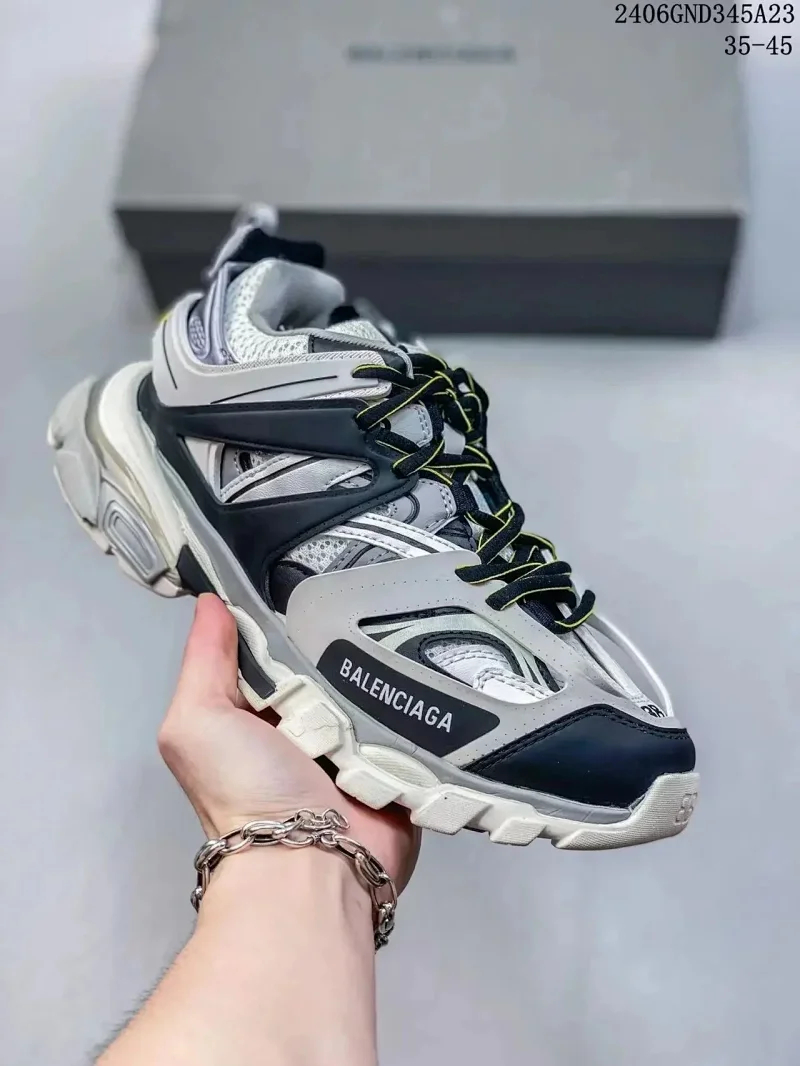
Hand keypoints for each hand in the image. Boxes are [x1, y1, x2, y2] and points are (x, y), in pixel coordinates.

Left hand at [158, 594, 419, 890]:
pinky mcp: (402, 762)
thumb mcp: (199, 722)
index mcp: (260, 711)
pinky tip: (443, 658)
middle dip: (351, 631)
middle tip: (378, 584)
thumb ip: (203, 662)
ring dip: (392, 662)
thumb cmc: (245, 793)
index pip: (280, 645)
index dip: (292, 610)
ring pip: (380, 683)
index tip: (316, 567)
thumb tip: (209, 602)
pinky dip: (425, 696)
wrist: (311, 871)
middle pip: (335, 660)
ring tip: (419, 614)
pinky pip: (417, 716)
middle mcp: (309, 724)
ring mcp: (359, 744)